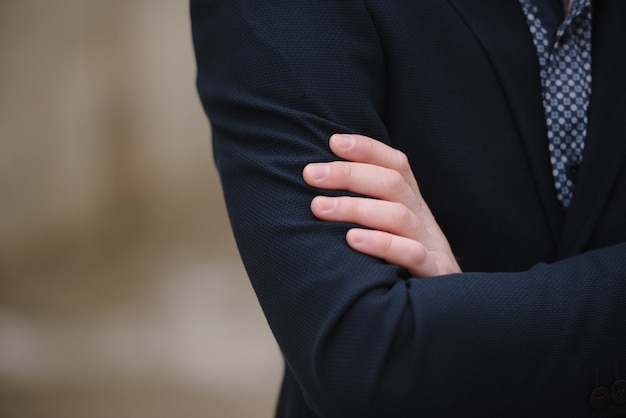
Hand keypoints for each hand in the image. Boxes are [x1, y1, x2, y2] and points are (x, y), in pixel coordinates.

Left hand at [303, 134, 460, 276]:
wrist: (449, 308)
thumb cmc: (403, 266)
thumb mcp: (390, 232)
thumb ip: (367, 209)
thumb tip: (319, 187)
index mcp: (413, 204)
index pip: (396, 165)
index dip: (367, 149)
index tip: (332, 142)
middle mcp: (423, 219)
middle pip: (391, 183)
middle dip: (348, 174)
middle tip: (310, 174)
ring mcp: (431, 246)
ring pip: (398, 215)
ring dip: (355, 207)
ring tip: (319, 208)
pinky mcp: (433, 274)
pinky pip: (411, 254)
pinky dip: (381, 244)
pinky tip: (352, 240)